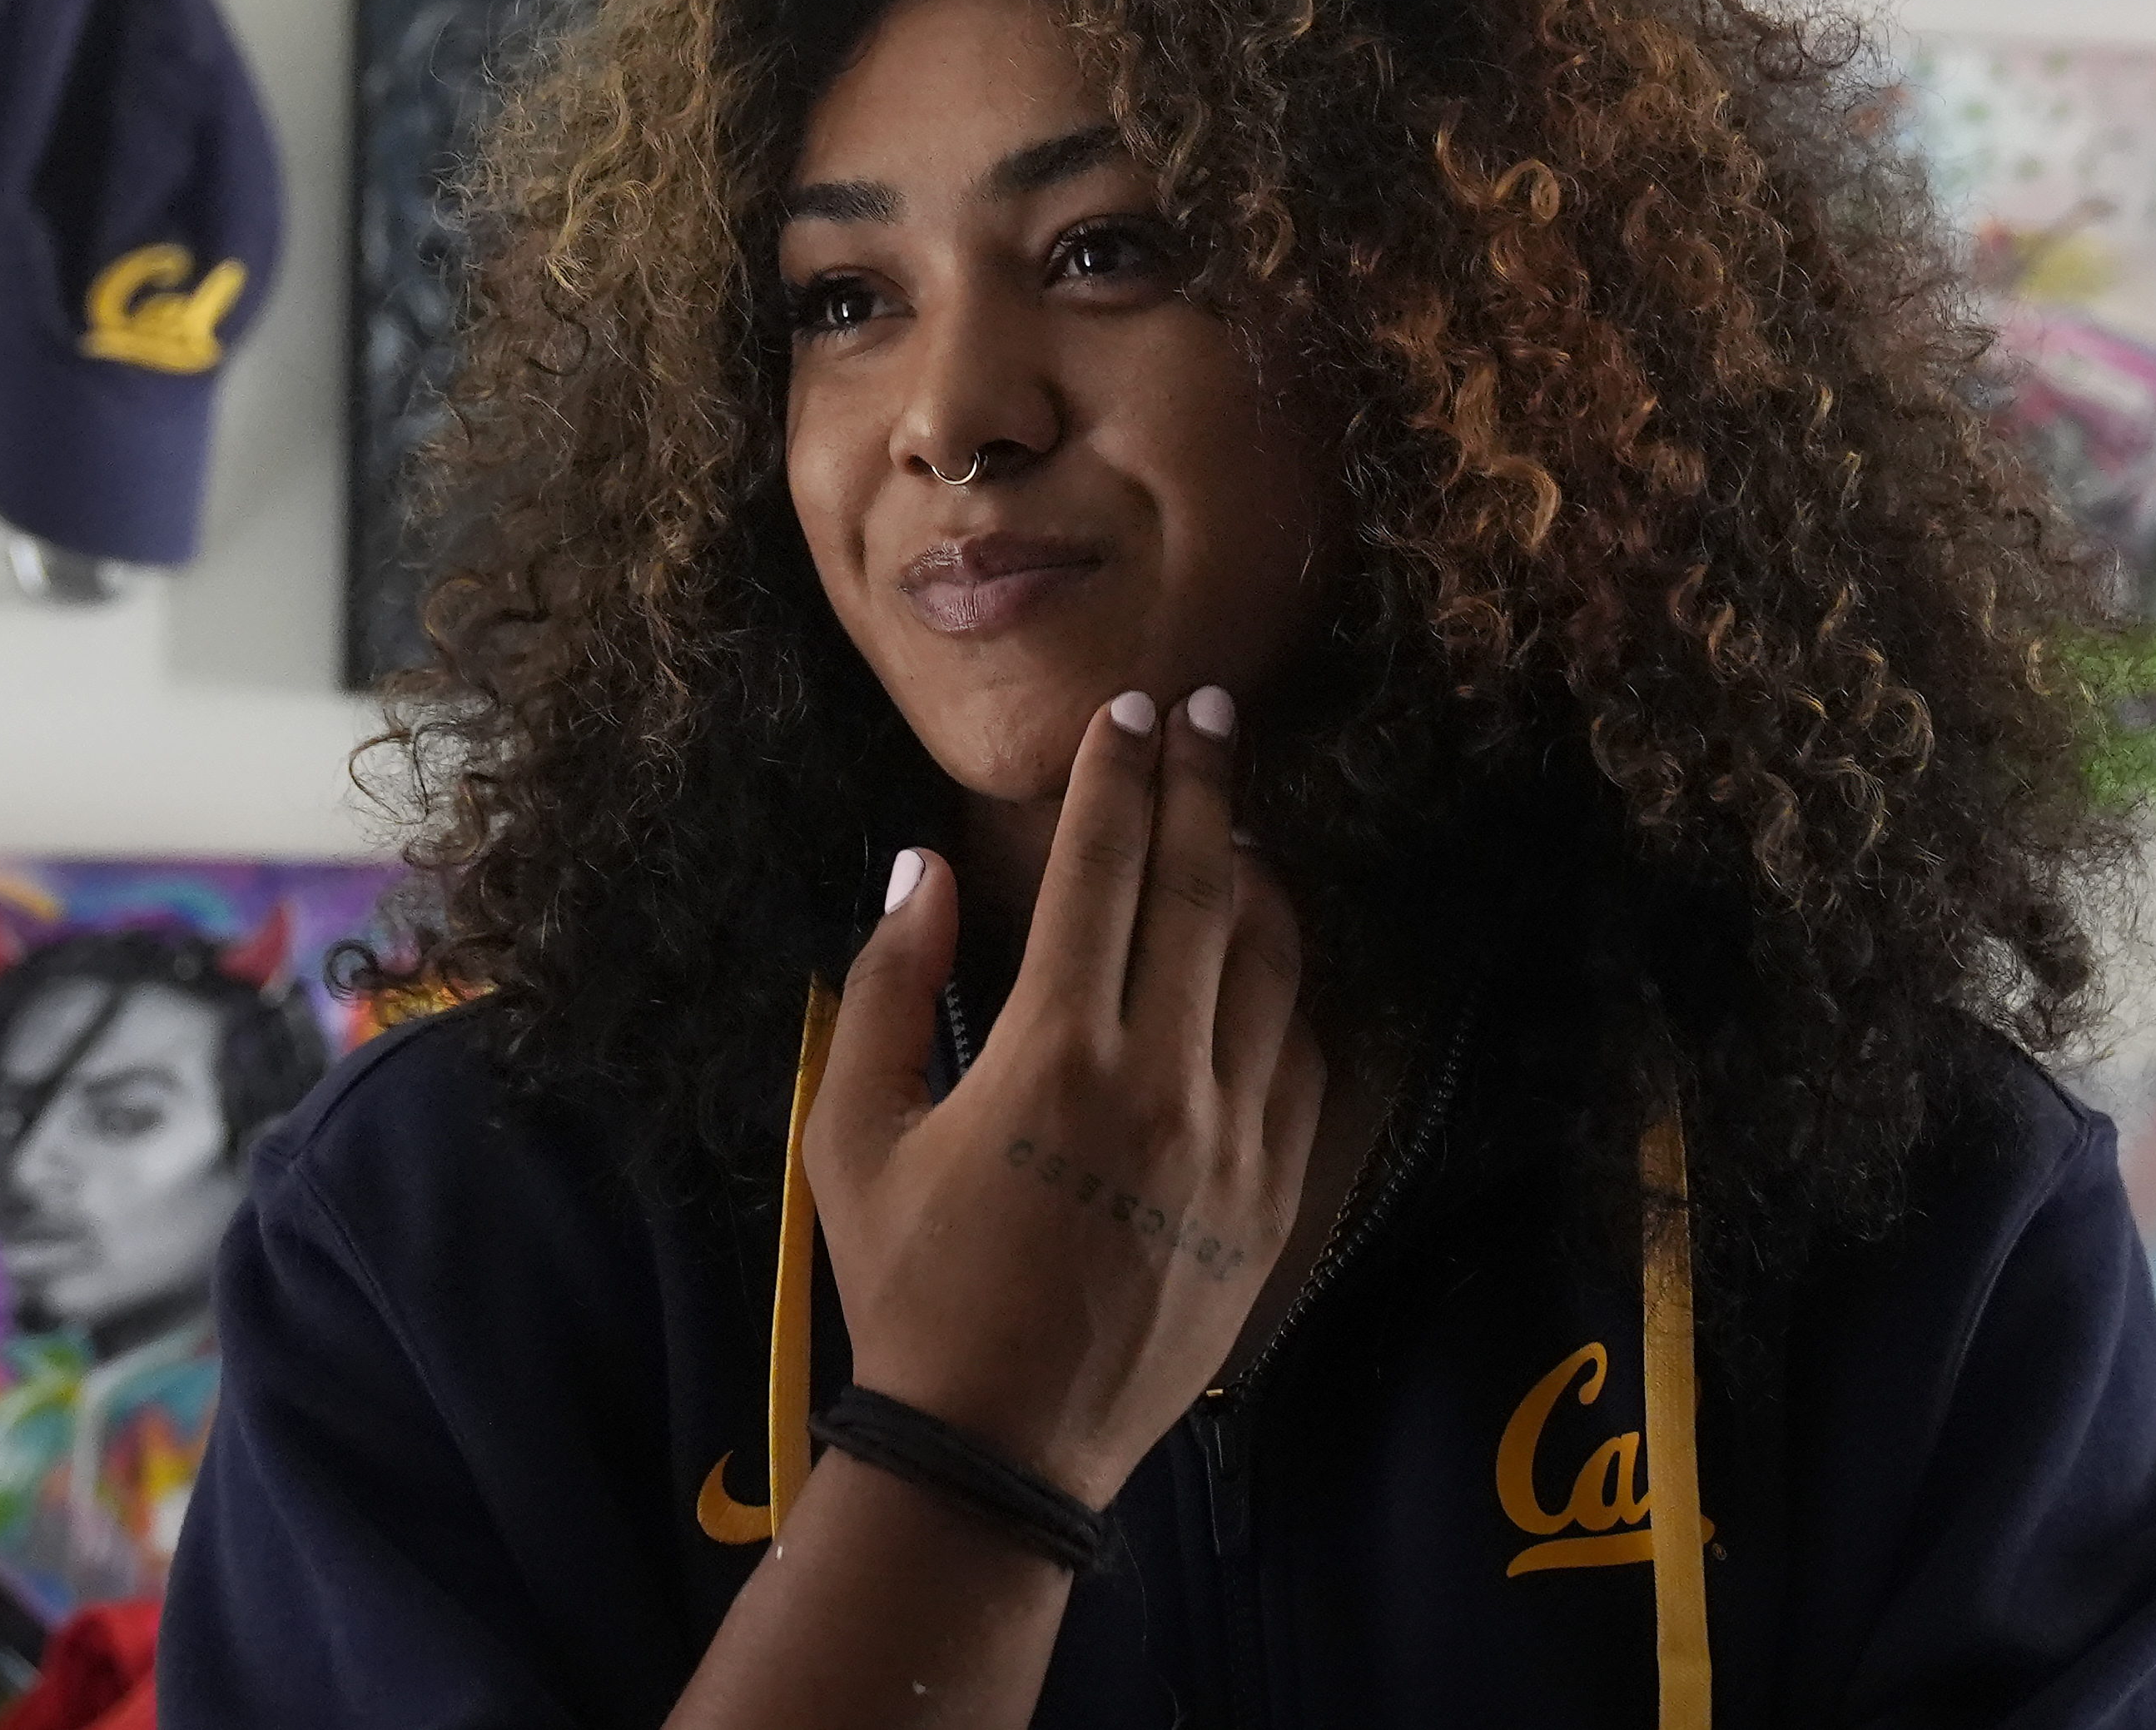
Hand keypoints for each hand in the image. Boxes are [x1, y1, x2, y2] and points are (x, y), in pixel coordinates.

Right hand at [805, 687, 1322, 1509]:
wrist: (999, 1446)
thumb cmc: (908, 1285)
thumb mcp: (851, 1134)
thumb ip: (886, 990)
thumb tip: (918, 869)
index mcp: (1052, 1052)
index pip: (1101, 867)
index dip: (1118, 775)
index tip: (1129, 710)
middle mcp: (1159, 1078)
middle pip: (1201, 887)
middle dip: (1206, 783)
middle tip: (1210, 714)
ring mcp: (1231, 1140)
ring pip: (1273, 965)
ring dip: (1260, 878)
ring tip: (1241, 825)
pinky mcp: (1272, 1199)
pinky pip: (1304, 1060)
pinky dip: (1290, 991)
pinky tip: (1267, 960)